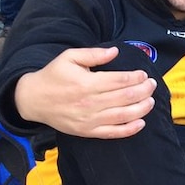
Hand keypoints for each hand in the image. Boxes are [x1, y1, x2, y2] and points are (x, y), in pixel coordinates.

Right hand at [14, 47, 156, 138]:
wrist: (32, 100)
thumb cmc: (53, 76)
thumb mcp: (69, 57)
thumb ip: (93, 54)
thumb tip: (115, 51)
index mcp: (86, 84)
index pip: (119, 80)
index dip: (136, 77)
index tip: (143, 74)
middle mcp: (89, 103)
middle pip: (125, 97)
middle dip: (143, 90)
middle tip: (152, 85)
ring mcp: (89, 120)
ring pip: (123, 116)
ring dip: (142, 108)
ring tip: (151, 101)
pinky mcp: (87, 132)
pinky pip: (113, 133)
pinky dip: (129, 129)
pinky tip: (141, 122)